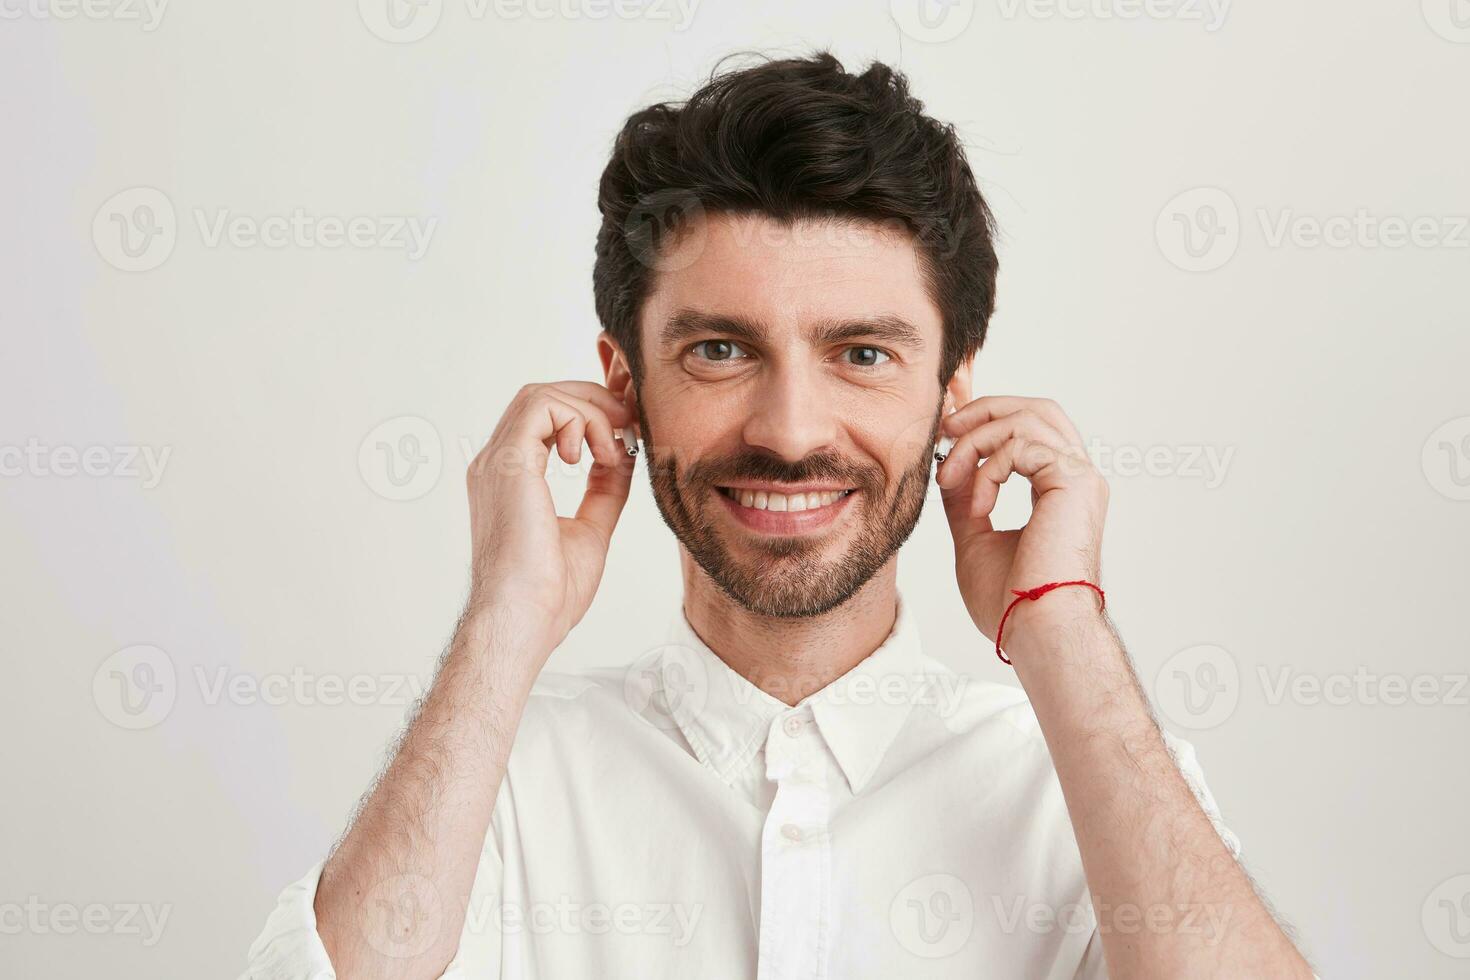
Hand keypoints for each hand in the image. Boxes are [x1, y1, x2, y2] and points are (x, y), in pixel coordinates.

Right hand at [465, 380, 636, 649]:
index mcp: (510, 478)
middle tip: (629, 429)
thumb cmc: (549, 592)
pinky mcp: (508, 462)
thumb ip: (604, 489)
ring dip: (590, 410)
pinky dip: (579, 419)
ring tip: (613, 450)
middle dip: (594, 402)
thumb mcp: (592, 528)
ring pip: (542, 395)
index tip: (627, 427)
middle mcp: (496, 463)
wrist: (525, 620)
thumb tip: (623, 457)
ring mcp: (497, 461)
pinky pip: (542, 406)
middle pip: (542, 398)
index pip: (543, 418)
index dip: (588, 410)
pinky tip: (598, 455)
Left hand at [935, 396, 1108, 650]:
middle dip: (984, 411)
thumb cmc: (1012, 602)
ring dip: (976, 440)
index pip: (1031, 429)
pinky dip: (988, 467)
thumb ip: (966, 500)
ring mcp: (1080, 477)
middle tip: (944, 430)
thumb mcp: (975, 538)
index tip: (945, 435)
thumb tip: (948, 469)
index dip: (987, 420)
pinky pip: (1022, 445)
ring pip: (1026, 419)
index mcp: (1060, 490)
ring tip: (950, 476)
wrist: (1036, 631)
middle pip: (1036, 409)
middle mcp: (1077, 478)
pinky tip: (978, 504)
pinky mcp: (1074, 482)